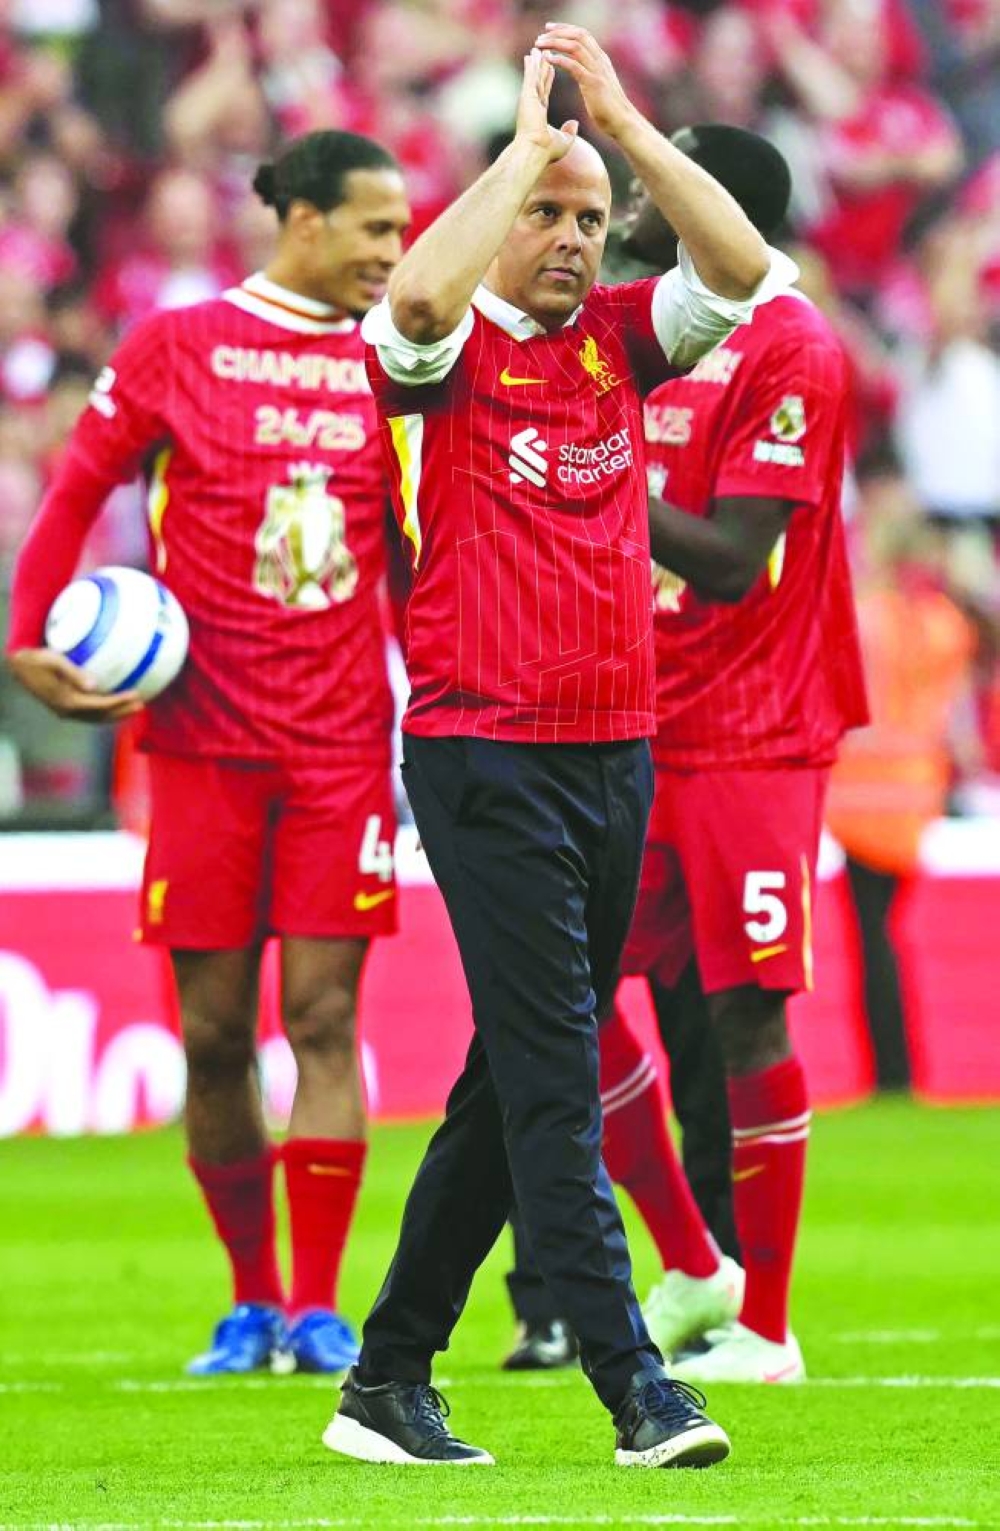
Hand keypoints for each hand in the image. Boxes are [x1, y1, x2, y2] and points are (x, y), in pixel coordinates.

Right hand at [7, 649, 143, 722]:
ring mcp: (66, 712)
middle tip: (141, 704)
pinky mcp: (65, 708)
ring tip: (133, 707)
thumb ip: (73, 674)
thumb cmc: (38, 659)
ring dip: (115, 714)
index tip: (135, 694)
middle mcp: (68, 711)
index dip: (119, 702)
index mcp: (68, 702)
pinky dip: (104, 711)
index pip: (100, 706)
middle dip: (122, 712)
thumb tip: (93, 686)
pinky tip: (114, 703)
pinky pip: (89, 713)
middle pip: (101, 717)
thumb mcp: (55, 661)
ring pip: (96, 718)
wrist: (20, 667)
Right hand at [515, 46, 577, 162]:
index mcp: (539, 113)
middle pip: (539, 80)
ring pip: (534, 75)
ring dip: (536, 61)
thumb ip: (569, 131)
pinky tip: (534, 54)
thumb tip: (574, 124)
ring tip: (538, 48)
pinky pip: (531, 76)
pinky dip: (533, 65)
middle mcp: (532, 104)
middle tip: (543, 51)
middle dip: (542, 65)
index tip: (551, 68)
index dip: (548, 78)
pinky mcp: (526, 97)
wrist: (535, 152)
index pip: (545, 91)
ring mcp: (528, 100)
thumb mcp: (563, 141)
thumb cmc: (546, 152)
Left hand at [535, 24, 634, 141]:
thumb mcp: (599, 84)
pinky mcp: (593, 83)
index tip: (549, 29)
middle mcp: (600, 60)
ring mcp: (597, 71)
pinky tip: (547, 59)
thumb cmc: (609, 108)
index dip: (565, 28)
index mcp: (600, 59)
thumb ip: (591, 73)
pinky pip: (574, 66)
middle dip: (558, 32)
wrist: (622, 122)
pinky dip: (559, 60)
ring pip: (574, 46)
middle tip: (541, 35)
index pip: (583, 34)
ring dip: (555, 43)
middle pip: (578, 35)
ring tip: (539, 45)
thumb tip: (581, 70)